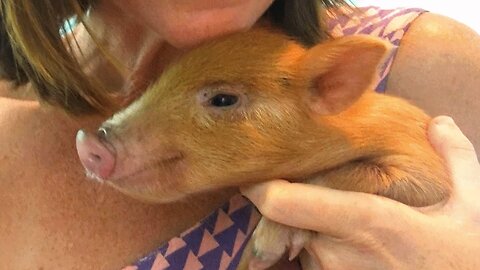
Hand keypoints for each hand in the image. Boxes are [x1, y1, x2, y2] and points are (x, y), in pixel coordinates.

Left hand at [241, 116, 479, 269]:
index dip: (258, 186)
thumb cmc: (463, 259)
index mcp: (365, 220)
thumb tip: (441, 123)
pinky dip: (322, 248)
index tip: (252, 169)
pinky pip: (312, 262)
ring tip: (353, 225)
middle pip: (288, 216)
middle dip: (296, 199)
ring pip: (300, 239)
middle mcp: (337, 250)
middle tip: (320, 185)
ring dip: (312, 226)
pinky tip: (359, 248)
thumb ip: (455, 159)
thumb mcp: (470, 208)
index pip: (282, 202)